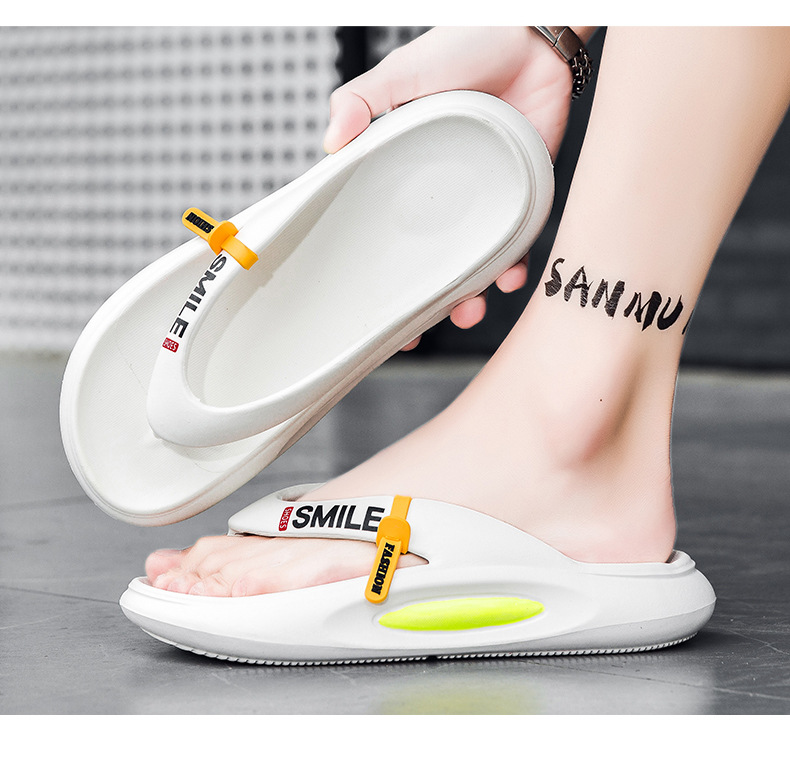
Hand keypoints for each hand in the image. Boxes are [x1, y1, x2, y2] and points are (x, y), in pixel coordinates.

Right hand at [323, 27, 575, 348]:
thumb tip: (330, 141)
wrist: (531, 35)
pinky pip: (515, 244)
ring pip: (470, 264)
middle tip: (415, 333)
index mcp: (402, 174)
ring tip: (467, 313)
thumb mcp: (402, 73)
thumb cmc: (462, 46)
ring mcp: (480, 200)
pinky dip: (514, 267)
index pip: (380, 232)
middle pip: (425, 262)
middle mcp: (438, 196)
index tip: (367, 312)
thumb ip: (361, 100)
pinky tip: (511, 278)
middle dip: (421, 302)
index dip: (373, 273)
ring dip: (468, 296)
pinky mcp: (520, 196)